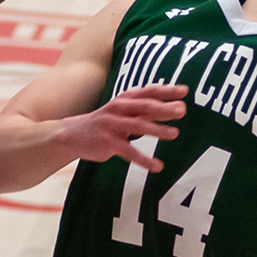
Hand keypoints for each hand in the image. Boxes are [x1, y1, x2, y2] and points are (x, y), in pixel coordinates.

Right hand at [55, 83, 188, 171]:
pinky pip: (129, 152)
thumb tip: (171, 108)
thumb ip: (142, 109)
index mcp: (124, 99)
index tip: (185, 91)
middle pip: (145, 106)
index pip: (148, 92)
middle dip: (164, 108)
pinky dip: (144, 160)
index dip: (167, 90)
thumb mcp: (121, 111)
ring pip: (138, 126)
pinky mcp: (108, 143)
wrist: (71, 135)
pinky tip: (157, 166)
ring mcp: (112, 125)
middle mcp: (119, 109)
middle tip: (182, 111)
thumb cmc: (103, 123)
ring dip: (157, 130)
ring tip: (174, 134)